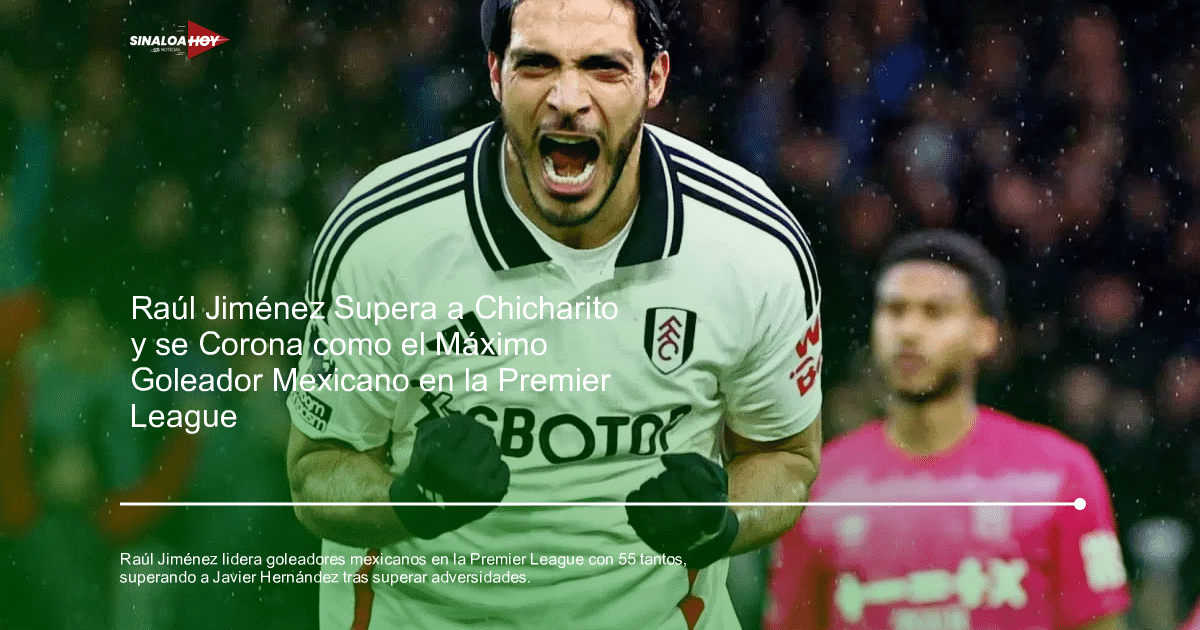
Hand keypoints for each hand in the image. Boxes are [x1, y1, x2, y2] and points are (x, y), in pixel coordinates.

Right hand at [389, 414, 509, 538]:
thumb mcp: (424, 441)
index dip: (461, 427)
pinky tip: (481, 476)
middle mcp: (457, 471)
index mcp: (435, 456)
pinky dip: (495, 470)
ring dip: (486, 454)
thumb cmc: (426, 468)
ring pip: (496, 451)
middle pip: (484, 435)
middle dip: (477, 437)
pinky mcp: (491, 497)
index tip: (454, 438)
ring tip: (472, 464)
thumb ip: (446, 423)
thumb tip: (473, 421)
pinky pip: (504, 469)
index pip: (464, 423)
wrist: (426, 508)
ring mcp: (476, 486)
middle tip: (468, 448)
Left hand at [625, 453, 738, 568]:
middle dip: (670, 480)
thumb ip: (691, 464)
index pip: (688, 473)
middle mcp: (686, 520)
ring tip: (664, 499)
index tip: (691, 484)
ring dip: (654, 488)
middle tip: (677, 493)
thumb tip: (664, 459)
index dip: (687, 472)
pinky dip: (640, 498)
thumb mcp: (713, 485)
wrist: (702, 545)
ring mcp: (663, 527)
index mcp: (709, 508)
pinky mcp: (644, 532)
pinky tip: (652, 506)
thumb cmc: (706, 508)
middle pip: (666, 479)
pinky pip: (633, 499)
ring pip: (648, 487)